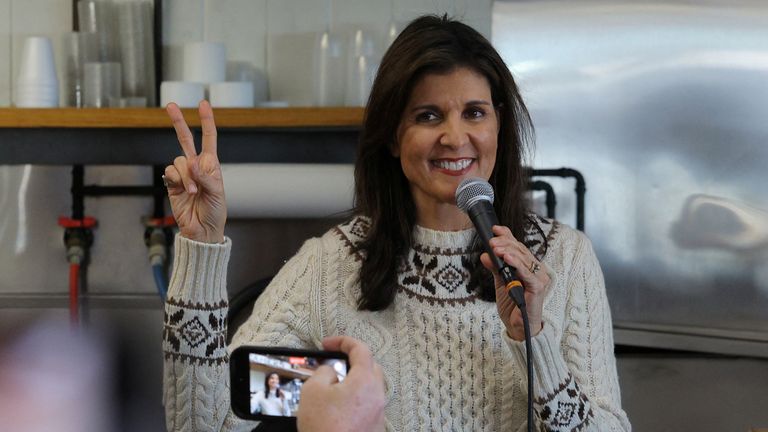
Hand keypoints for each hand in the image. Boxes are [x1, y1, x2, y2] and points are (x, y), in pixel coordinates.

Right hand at [163, 101, 225, 242]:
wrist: (202, 229)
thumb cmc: (214, 211)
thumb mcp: (217, 193)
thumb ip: (205, 177)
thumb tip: (191, 163)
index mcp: (211, 164)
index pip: (209, 138)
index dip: (206, 120)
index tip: (203, 104)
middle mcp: (196, 166)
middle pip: (185, 139)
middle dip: (178, 122)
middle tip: (171, 105)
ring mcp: (183, 174)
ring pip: (178, 161)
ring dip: (186, 176)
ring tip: (193, 192)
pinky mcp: (171, 184)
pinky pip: (170, 172)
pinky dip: (177, 180)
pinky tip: (183, 191)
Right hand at [297, 336, 385, 431]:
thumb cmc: (325, 427)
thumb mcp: (313, 390)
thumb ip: (323, 372)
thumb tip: (331, 373)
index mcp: (366, 380)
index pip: (361, 349)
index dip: (343, 341)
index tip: (327, 344)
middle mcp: (377, 395)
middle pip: (369, 367)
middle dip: (351, 361)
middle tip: (332, 364)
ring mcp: (378, 413)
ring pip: (368, 387)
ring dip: (352, 382)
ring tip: (331, 389)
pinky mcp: (374, 427)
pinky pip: (366, 405)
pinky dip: (354, 400)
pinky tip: (337, 409)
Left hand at [480, 225, 549, 340]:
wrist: (519, 327)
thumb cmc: (512, 305)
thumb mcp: (500, 283)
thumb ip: (495, 268)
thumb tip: (484, 255)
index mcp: (528, 266)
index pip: (518, 247)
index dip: (507, 236)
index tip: (495, 229)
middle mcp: (536, 269)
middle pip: (520, 250)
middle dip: (504, 243)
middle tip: (490, 241)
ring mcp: (539, 278)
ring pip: (523, 259)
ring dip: (508, 251)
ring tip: (495, 247)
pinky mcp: (538, 287)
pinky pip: (527, 273)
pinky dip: (517, 264)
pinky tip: (506, 258)